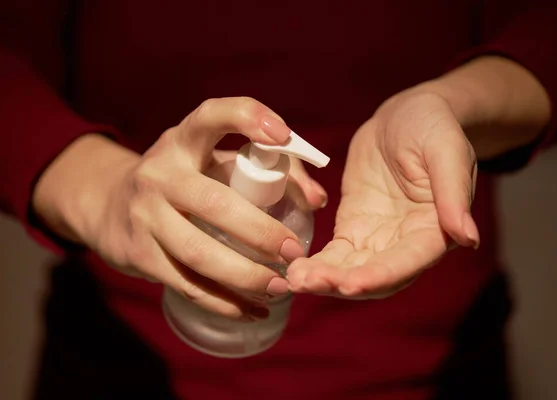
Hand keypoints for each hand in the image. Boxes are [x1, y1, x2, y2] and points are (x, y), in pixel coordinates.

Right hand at [33, 97, 326, 318]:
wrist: (112, 207)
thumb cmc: (188, 181)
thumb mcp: (217, 164)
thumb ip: (274, 171)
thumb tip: (317, 200)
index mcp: (184, 141)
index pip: (212, 116)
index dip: (247, 118)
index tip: (283, 136)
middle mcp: (160, 173)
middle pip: (214, 204)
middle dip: (261, 232)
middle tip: (295, 253)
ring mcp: (144, 214)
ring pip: (198, 253)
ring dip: (246, 276)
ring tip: (281, 288)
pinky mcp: (138, 253)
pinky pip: (185, 283)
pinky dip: (223, 303)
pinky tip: (253, 311)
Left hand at [287, 90, 478, 298]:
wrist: (407, 116)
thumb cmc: (435, 127)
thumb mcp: (447, 151)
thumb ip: (454, 194)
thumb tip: (468, 239)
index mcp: (435, 229)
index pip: (408, 262)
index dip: (379, 276)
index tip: (349, 285)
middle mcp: (407, 243)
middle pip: (375, 276)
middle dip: (341, 283)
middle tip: (304, 282)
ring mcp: (379, 237)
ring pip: (351, 270)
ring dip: (324, 278)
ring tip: (293, 278)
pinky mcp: (355, 227)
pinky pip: (335, 253)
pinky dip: (317, 263)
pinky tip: (294, 267)